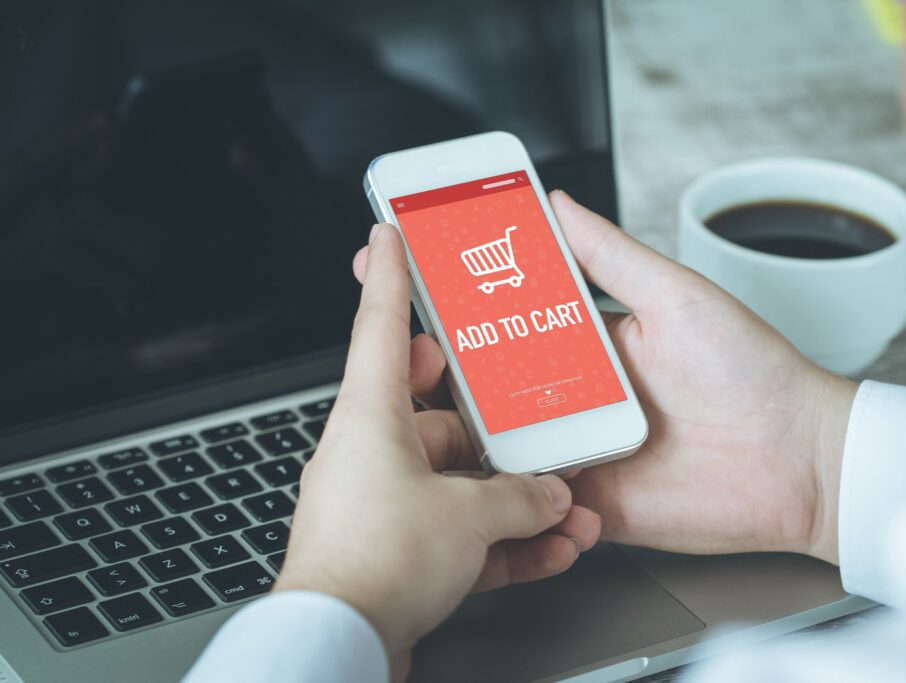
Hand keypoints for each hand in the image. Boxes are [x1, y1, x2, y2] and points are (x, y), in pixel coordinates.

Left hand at [275, 223, 600, 676]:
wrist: (339, 647)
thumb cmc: (375, 563)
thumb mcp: (468, 515)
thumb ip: (519, 498)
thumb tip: (551, 496)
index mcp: (369, 417)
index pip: (379, 324)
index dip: (388, 273)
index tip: (388, 233)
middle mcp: (369, 453)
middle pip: (437, 413)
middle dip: (490, 418)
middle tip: (525, 405)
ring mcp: (382, 504)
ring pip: (456, 482)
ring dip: (511, 496)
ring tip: (563, 505)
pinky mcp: (395, 552)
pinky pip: (457, 533)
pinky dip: (501, 540)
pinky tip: (548, 549)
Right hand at [389, 191, 856, 564]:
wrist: (801, 465)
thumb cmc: (754, 373)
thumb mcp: (678, 296)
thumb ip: (611, 255)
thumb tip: (559, 203)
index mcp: (590, 342)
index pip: (508, 316)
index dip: (458, 297)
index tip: (410, 272)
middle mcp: (576, 396)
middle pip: (489, 382)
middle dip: (441, 368)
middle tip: (406, 353)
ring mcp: (578, 450)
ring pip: (497, 443)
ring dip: (464, 435)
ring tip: (429, 420)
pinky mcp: (588, 502)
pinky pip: (531, 502)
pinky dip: (508, 496)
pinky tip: (489, 479)